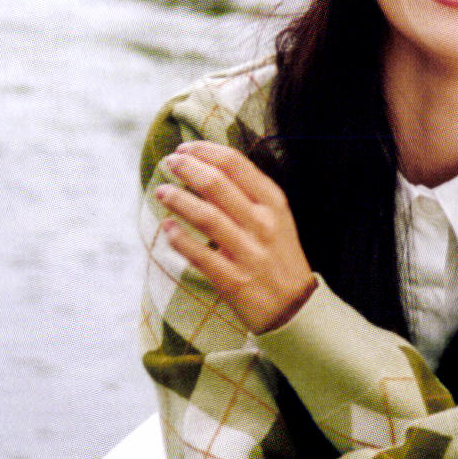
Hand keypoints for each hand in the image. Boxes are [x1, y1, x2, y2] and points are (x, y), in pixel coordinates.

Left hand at [153, 143, 315, 333]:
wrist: (295, 309)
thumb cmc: (279, 257)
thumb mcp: (277, 219)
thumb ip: (250, 195)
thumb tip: (210, 167)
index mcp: (274, 203)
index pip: (235, 165)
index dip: (205, 152)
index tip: (185, 149)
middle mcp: (262, 224)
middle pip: (217, 185)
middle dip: (188, 169)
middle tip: (169, 163)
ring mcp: (249, 253)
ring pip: (206, 216)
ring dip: (179, 200)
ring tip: (162, 191)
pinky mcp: (234, 281)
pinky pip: (200, 255)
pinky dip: (180, 239)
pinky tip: (167, 228)